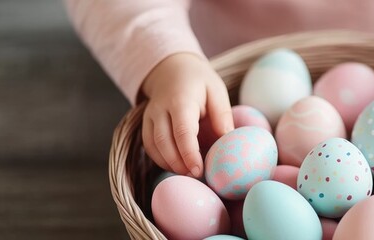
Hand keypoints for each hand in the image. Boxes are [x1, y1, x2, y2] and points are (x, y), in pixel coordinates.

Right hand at [140, 53, 233, 176]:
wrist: (172, 69)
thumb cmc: (199, 81)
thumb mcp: (216, 91)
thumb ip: (222, 114)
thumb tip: (228, 141)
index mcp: (180, 100)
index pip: (182, 131)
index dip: (189, 154)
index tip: (199, 170)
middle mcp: (160, 109)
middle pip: (164, 142)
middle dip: (179, 163)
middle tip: (196, 176)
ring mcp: (149, 117)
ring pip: (153, 146)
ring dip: (169, 164)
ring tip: (188, 174)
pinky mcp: (145, 124)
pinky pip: (149, 146)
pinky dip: (161, 159)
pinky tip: (176, 167)